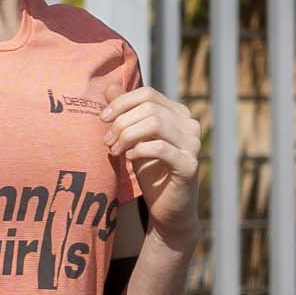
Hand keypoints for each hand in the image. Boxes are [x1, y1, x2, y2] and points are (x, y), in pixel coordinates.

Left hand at [105, 89, 204, 243]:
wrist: (167, 209)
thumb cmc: (151, 172)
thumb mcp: (134, 139)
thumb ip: (125, 113)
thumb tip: (110, 85)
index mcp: (178, 114)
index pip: (148, 94)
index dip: (121, 103)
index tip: (102, 118)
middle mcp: (190, 125)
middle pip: (149, 108)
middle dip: (121, 122)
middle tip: (107, 141)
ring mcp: (193, 144)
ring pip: (155, 124)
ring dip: (127, 135)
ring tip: (114, 150)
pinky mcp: (189, 165)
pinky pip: (160, 148)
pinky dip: (139, 150)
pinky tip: (128, 158)